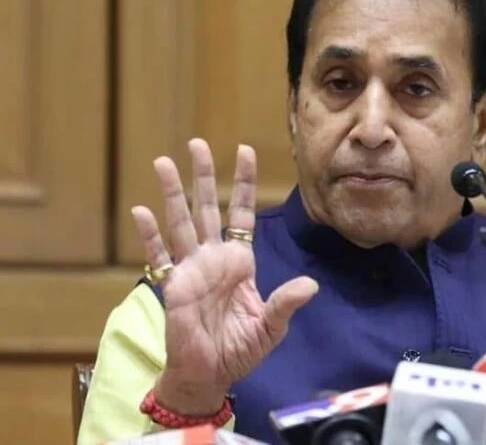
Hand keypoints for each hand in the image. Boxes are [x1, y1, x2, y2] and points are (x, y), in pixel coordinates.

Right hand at [131, 138, 318, 414]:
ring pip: (180, 223)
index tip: (245, 150)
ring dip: (172, 193)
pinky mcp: (172, 286)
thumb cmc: (240, 349)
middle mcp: (213, 258)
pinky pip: (158, 256)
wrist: (210, 375)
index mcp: (239, 261)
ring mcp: (191, 269)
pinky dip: (149, 235)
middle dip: (204, 176)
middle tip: (198, 143)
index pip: (241, 213)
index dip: (243, 183)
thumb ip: (286, 303)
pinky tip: (141, 211)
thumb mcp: (271, 327)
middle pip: (208, 208)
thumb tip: (310, 285)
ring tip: (164, 162)